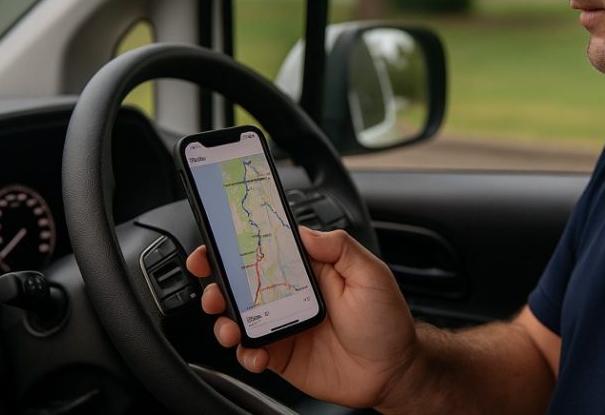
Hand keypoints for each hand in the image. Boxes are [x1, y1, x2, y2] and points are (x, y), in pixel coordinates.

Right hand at [186, 227, 417, 408]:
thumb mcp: (370, 275)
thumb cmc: (386, 321)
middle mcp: (290, 294)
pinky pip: (251, 353)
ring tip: (229, 327)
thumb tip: (305, 231)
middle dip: (216, 283)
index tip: (214, 244)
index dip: (236, 245)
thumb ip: (339, 248)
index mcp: (309, 269)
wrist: (393, 371)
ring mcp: (283, 326)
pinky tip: (256, 355)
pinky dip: (245, 354)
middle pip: (241, 283)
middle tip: (211, 291)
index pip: (266, 248)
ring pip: (238, 318)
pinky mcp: (282, 356)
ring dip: (224, 320)